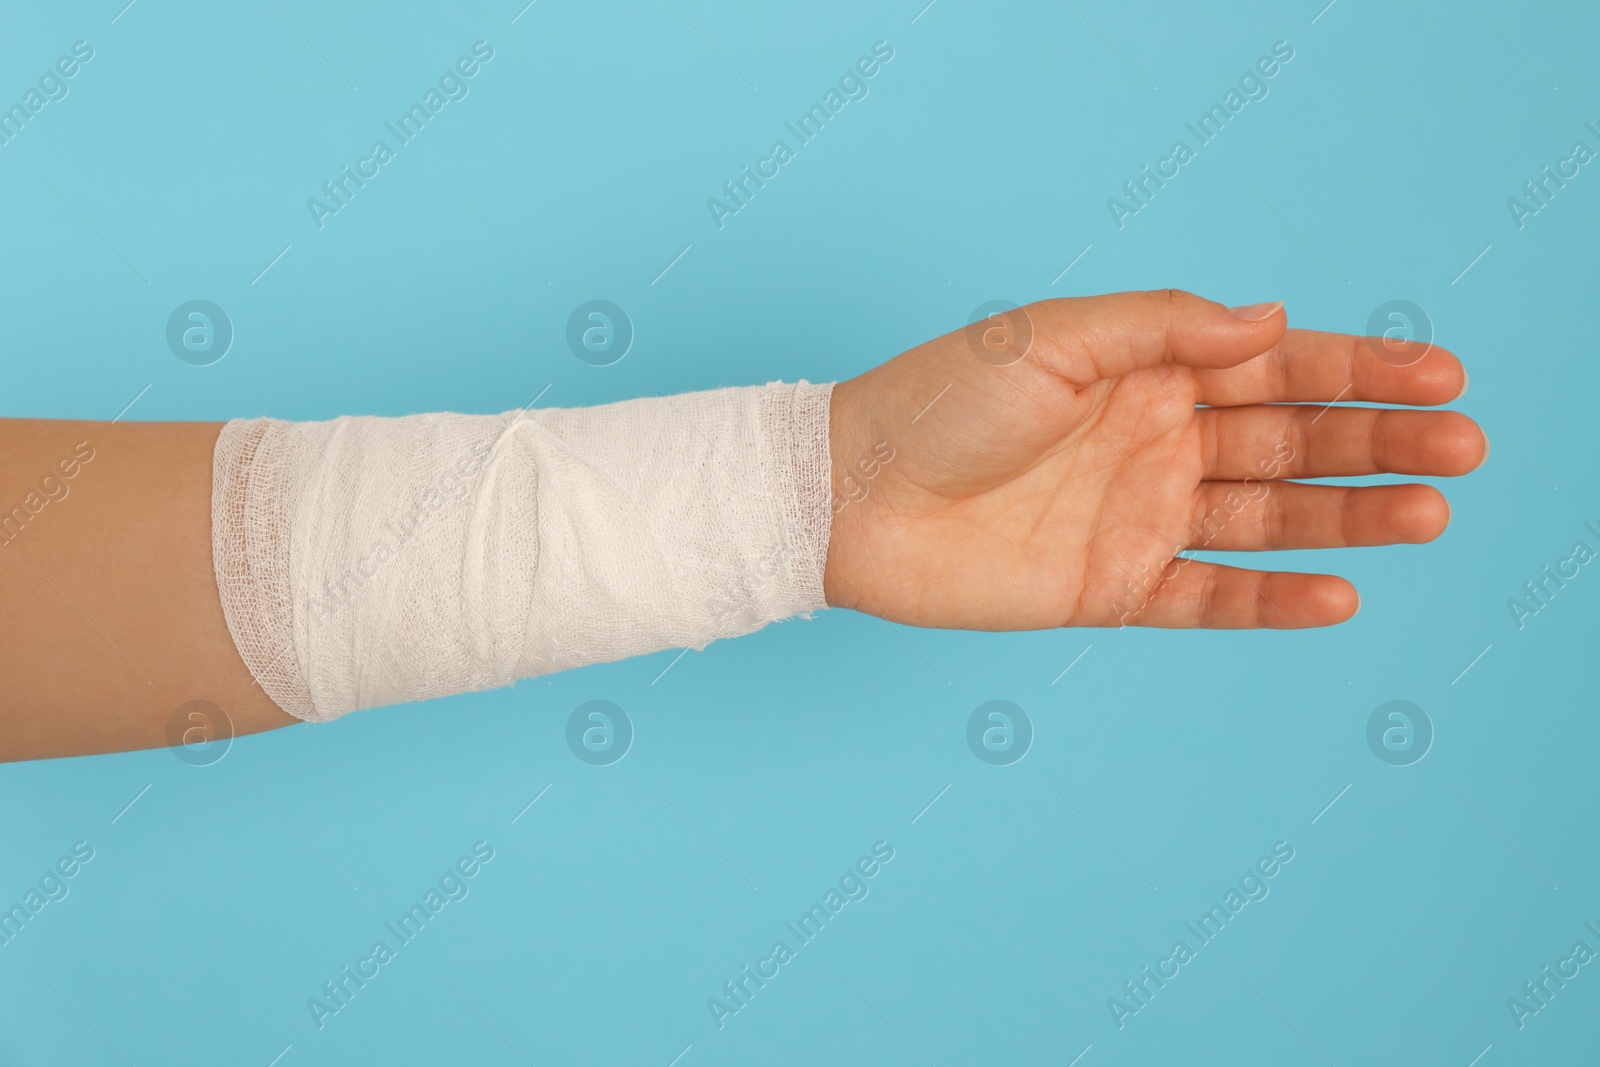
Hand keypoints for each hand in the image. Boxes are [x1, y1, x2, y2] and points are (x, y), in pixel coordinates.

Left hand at [823, 289, 1484, 628]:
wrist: (850, 496)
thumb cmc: (938, 401)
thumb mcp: (1051, 339)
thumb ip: (1163, 328)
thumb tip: (1272, 320)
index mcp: (1147, 370)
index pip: (1275, 366)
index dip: (1360, 370)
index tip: (1440, 375)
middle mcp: (1155, 441)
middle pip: (1292, 441)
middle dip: (1379, 442)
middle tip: (1464, 449)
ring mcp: (1139, 517)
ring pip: (1267, 516)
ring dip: (1349, 516)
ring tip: (1430, 515)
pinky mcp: (1112, 587)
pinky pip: (1208, 596)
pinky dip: (1271, 599)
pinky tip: (1338, 593)